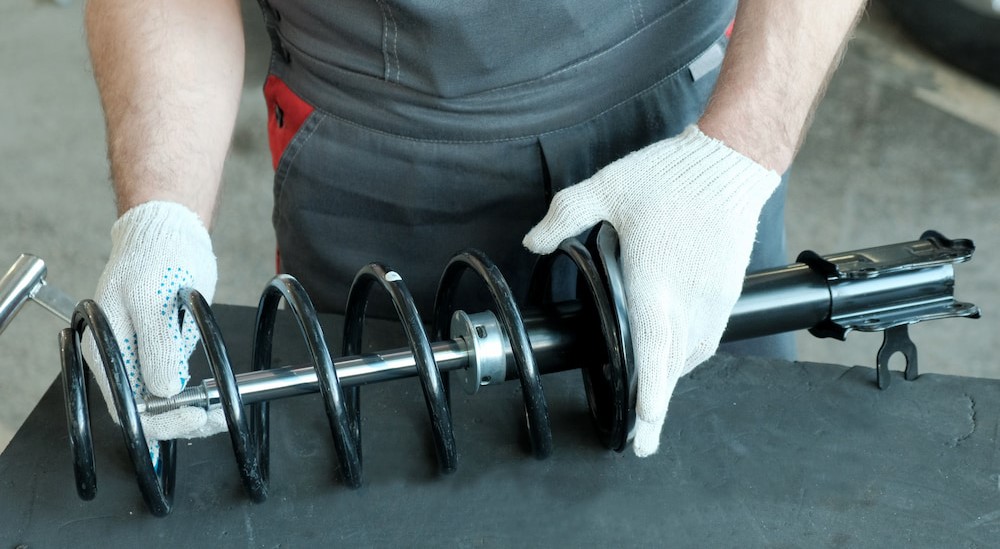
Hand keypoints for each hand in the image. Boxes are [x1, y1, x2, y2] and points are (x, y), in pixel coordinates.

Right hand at [83, 201, 225, 466]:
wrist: (169, 233)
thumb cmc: (156, 257)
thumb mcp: (153, 297)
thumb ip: (157, 344)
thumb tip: (163, 389)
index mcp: (106, 348)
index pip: (126, 405)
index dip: (160, 420)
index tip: (194, 415)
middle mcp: (119, 358)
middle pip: (143, 410)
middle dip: (178, 421)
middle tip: (212, 417)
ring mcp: (141, 356)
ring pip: (162, 402)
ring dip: (190, 411)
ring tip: (219, 410)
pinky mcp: (162, 351)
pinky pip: (174, 385)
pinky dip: (194, 395)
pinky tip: (212, 396)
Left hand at [523, 126, 778, 455]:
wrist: (730, 162)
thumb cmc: (668, 176)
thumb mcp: (606, 187)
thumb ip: (564, 216)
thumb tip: (532, 243)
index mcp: (654, 281)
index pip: (651, 351)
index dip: (649, 396)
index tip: (643, 430)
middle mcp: (687, 298)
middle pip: (673, 367)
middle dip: (656, 405)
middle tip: (640, 436)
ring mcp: (711, 297)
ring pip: (692, 356)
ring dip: (671, 378)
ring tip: (652, 395)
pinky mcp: (727, 290)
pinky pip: (709, 337)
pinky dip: (690, 356)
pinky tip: (676, 355)